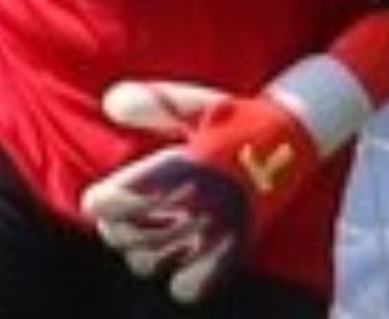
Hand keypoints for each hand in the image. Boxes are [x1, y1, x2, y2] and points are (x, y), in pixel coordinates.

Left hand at [81, 81, 317, 302]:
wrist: (293, 138)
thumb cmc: (236, 118)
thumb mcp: (195, 102)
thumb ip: (152, 102)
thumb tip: (111, 102)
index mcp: (186, 165)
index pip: (125, 198)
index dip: (102, 203)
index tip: (95, 199)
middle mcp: (199, 202)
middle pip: (130, 234)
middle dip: (115, 224)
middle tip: (117, 213)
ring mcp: (216, 231)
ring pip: (150, 262)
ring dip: (137, 248)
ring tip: (142, 231)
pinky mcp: (233, 251)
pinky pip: (187, 286)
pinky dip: (173, 275)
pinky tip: (175, 255)